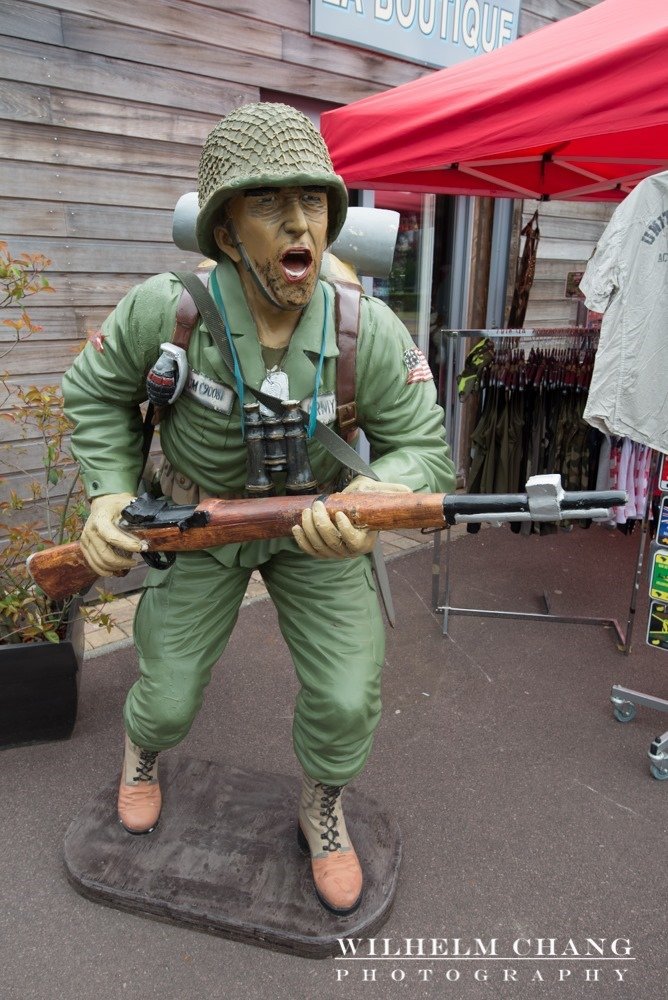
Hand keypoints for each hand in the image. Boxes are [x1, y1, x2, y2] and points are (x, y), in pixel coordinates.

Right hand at [80, 492, 145, 575]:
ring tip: (128, 564)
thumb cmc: (118, 506)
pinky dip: (104, 570)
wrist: (103, 504)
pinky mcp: (84, 547)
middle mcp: (90, 531)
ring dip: (116, 567)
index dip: (127, 545)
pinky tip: (115, 570)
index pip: (112, 537)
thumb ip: (136, 520)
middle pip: (105, 554)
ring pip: (100, 562)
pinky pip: (93, 564)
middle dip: (123, 561)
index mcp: (100, 519)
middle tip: (136, 561)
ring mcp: (85, 540)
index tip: (142, 548)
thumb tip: (147, 536)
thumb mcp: (129, 506)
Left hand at [291, 476, 411, 559]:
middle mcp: (350, 552)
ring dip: (309, 529)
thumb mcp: (380, 493)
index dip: (344, 530)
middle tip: (317, 505)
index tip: (339, 513)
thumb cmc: (368, 500)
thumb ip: (393, 492)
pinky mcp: (321, 551)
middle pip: (332, 542)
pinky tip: (296, 526)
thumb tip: (408, 491)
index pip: (353, 541)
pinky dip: (301, 540)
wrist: (354, 509)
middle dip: (321, 524)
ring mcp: (334, 553)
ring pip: (318, 546)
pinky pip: (309, 550)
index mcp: (365, 542)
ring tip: (308, 510)